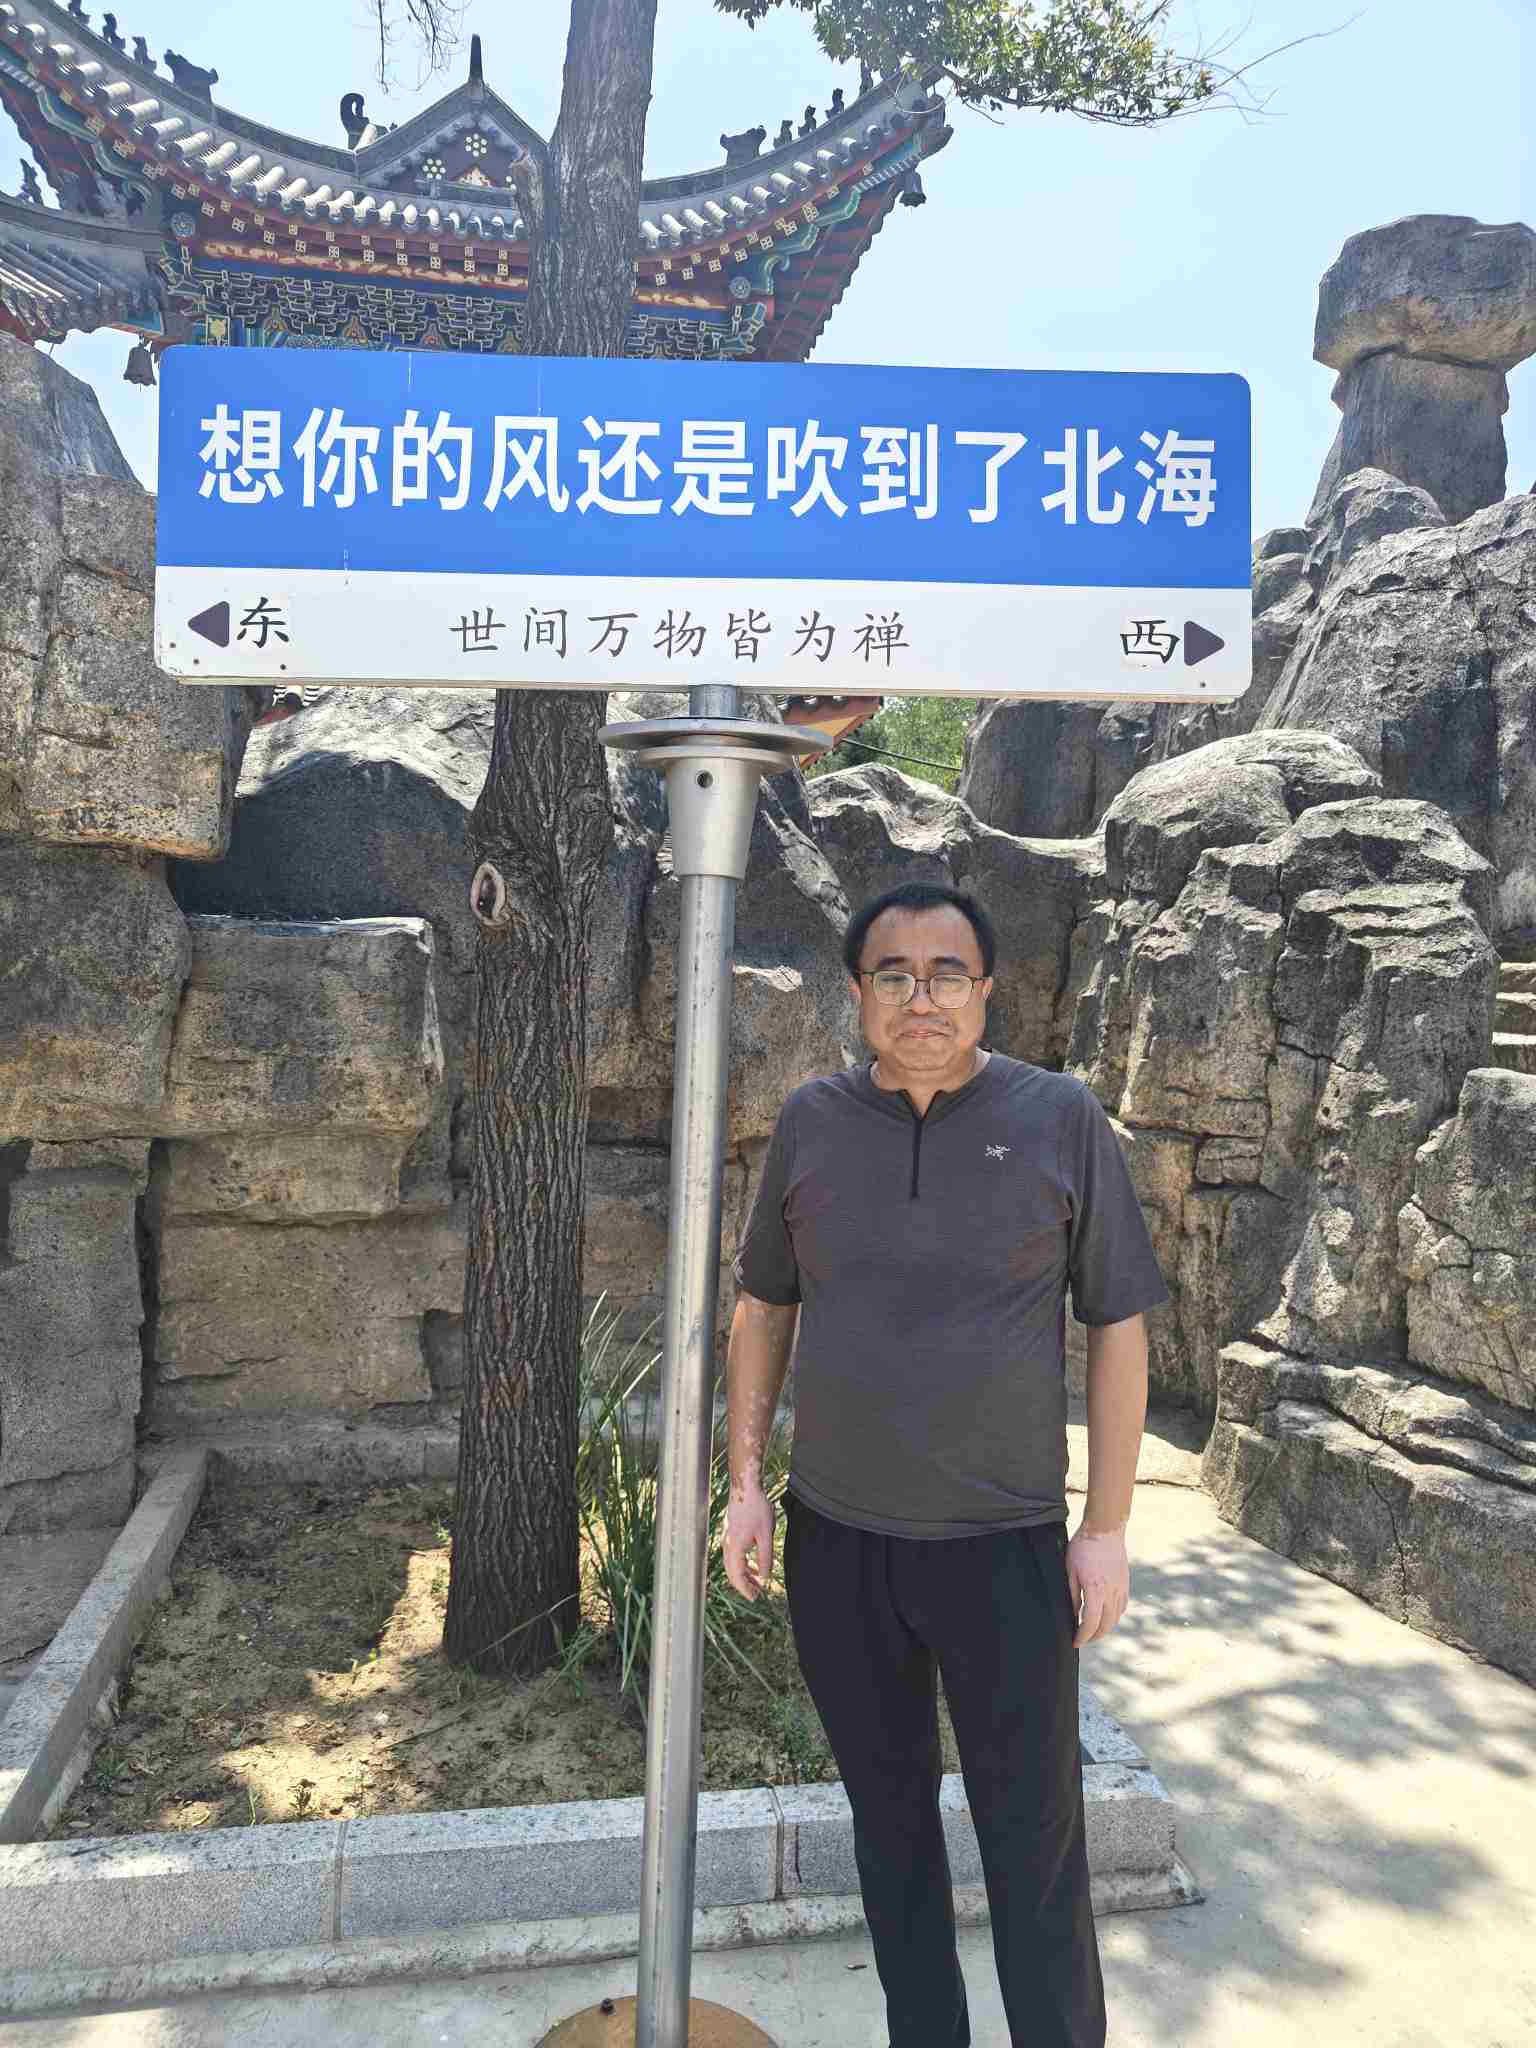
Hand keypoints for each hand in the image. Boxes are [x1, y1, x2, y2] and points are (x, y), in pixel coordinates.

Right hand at [723, 1485, 775, 1601]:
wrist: (745, 1487)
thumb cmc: (756, 1509)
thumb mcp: (766, 1535)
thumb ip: (765, 1558)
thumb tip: (765, 1577)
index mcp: (735, 1548)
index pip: (736, 1576)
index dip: (745, 1589)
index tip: (755, 1598)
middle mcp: (727, 1545)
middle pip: (732, 1572)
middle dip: (744, 1585)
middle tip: (756, 1594)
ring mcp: (728, 1538)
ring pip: (733, 1564)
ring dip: (745, 1574)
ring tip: (758, 1582)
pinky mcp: (731, 1533)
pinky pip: (735, 1555)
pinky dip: (744, 1563)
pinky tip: (755, 1565)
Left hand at [1066, 1526, 1128, 1647]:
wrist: (1105, 1529)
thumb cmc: (1083, 1547)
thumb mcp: (1070, 1570)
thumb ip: (1072, 1595)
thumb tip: (1073, 1615)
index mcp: (1096, 1589)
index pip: (1091, 1623)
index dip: (1082, 1636)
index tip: (1075, 1642)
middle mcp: (1111, 1592)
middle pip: (1105, 1625)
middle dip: (1093, 1637)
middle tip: (1082, 1639)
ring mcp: (1121, 1588)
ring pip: (1115, 1619)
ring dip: (1104, 1629)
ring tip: (1092, 1631)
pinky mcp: (1125, 1584)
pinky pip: (1121, 1608)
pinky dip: (1113, 1617)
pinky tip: (1105, 1616)